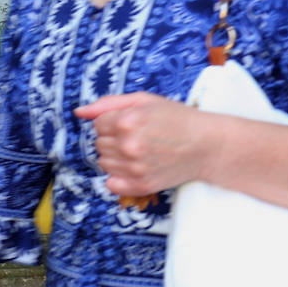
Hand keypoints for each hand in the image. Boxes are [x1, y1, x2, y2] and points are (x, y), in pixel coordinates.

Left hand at [73, 92, 214, 196]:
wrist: (208, 146)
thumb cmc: (177, 119)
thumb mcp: (144, 100)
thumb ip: (108, 104)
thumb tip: (79, 112)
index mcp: (127, 122)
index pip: (97, 125)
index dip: (111, 122)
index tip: (130, 123)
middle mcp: (128, 146)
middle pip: (99, 144)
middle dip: (113, 139)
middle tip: (137, 137)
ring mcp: (135, 168)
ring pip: (103, 163)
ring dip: (115, 157)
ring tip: (138, 151)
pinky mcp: (142, 186)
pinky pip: (111, 184)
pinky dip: (118, 177)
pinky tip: (134, 168)